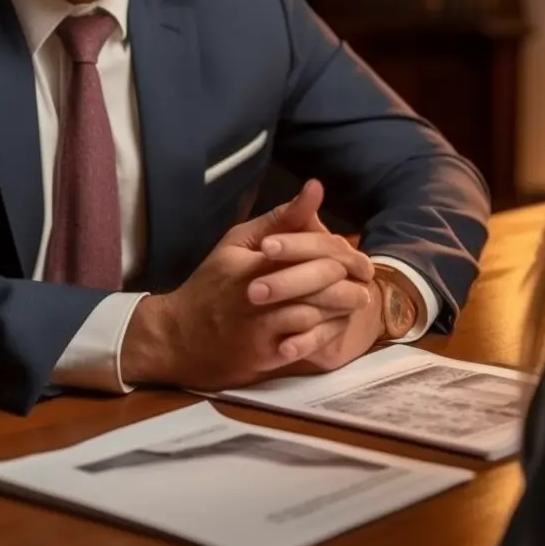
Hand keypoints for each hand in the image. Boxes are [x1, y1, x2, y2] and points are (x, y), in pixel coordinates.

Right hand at [120, 180, 373, 390]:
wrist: (178, 337)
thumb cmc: (212, 283)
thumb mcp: (238, 242)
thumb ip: (281, 218)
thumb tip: (316, 187)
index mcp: (254, 263)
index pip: (310, 252)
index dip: (342, 254)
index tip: (356, 256)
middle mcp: (258, 296)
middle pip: (319, 286)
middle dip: (349, 282)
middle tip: (365, 280)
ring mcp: (262, 330)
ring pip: (316, 316)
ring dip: (342, 309)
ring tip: (356, 302)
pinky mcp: (264, 358)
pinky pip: (305, 347)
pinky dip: (325, 336)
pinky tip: (335, 327)